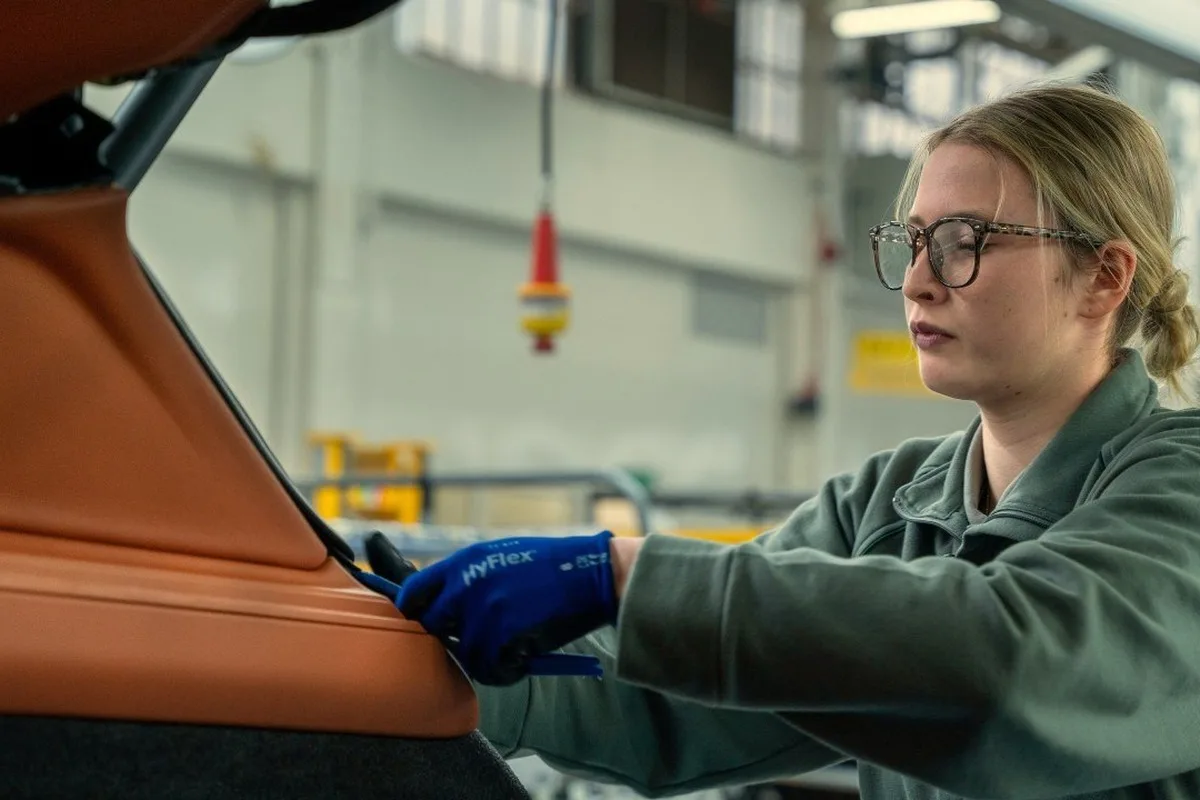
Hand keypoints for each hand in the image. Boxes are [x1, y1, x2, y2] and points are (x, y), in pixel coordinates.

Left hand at [396, 531, 617, 685]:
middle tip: (481, 638)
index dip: (415, 609)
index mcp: (465, 561)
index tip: (422, 620)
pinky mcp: (503, 635)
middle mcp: (467, 584)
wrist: (590, 573)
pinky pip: (489, 668)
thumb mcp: (501, 555)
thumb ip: (471, 575)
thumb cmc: (551, 565)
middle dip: (455, 635)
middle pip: (436, 625)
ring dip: (486, 658)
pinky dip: (505, 671)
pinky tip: (522, 661)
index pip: (416, 590)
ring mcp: (484, 610)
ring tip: (511, 652)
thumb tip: (446, 603)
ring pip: (465, 652)